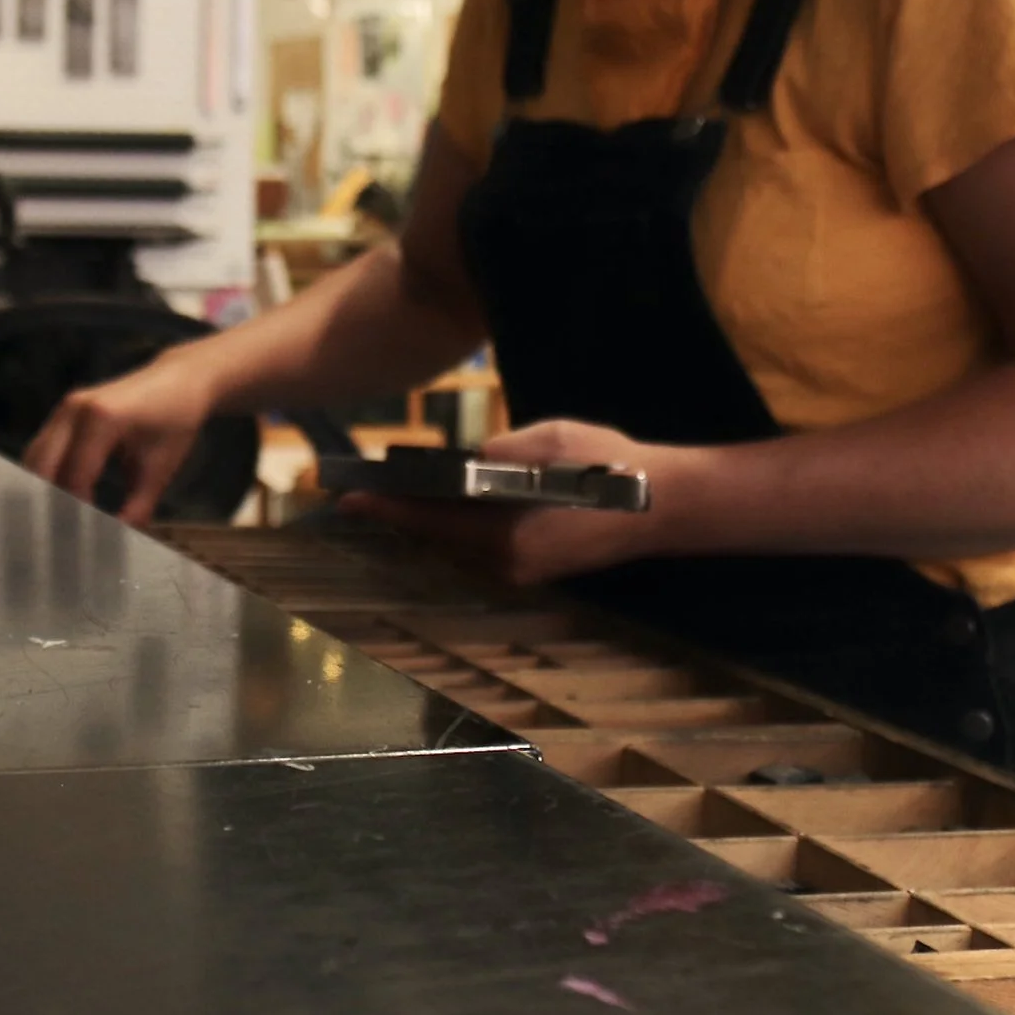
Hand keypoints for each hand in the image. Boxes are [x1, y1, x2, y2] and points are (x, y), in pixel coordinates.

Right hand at [24, 346, 220, 525]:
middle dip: (49, 504)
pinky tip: (56, 501)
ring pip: (36, 458)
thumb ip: (138, 508)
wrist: (178, 381)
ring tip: (55, 524)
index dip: (77, 512)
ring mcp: (65, 409)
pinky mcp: (62, 414)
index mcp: (102, 418)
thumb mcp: (160, 469)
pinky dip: (45, 476)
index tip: (82, 542)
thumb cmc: (175, 421)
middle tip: (59, 538)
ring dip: (41, 490)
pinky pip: (43, 449)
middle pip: (43, 467)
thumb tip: (119, 542)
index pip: (76, 476)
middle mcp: (74, 409)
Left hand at [338, 419, 699, 586]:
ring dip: (428, 524)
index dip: (386, 509)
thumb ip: (502, 451)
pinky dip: (457, 530)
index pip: (429, 522)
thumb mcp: (550, 441)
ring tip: (396, 497)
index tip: (347, 499)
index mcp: (506, 536)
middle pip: (436, 540)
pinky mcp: (535, 570)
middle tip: (367, 492)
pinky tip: (446, 507)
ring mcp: (522, 572)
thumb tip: (466, 459)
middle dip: (402, 515)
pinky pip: (478, 551)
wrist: (667, 505)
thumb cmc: (610, 466)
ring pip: (455, 548)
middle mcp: (506, 564)